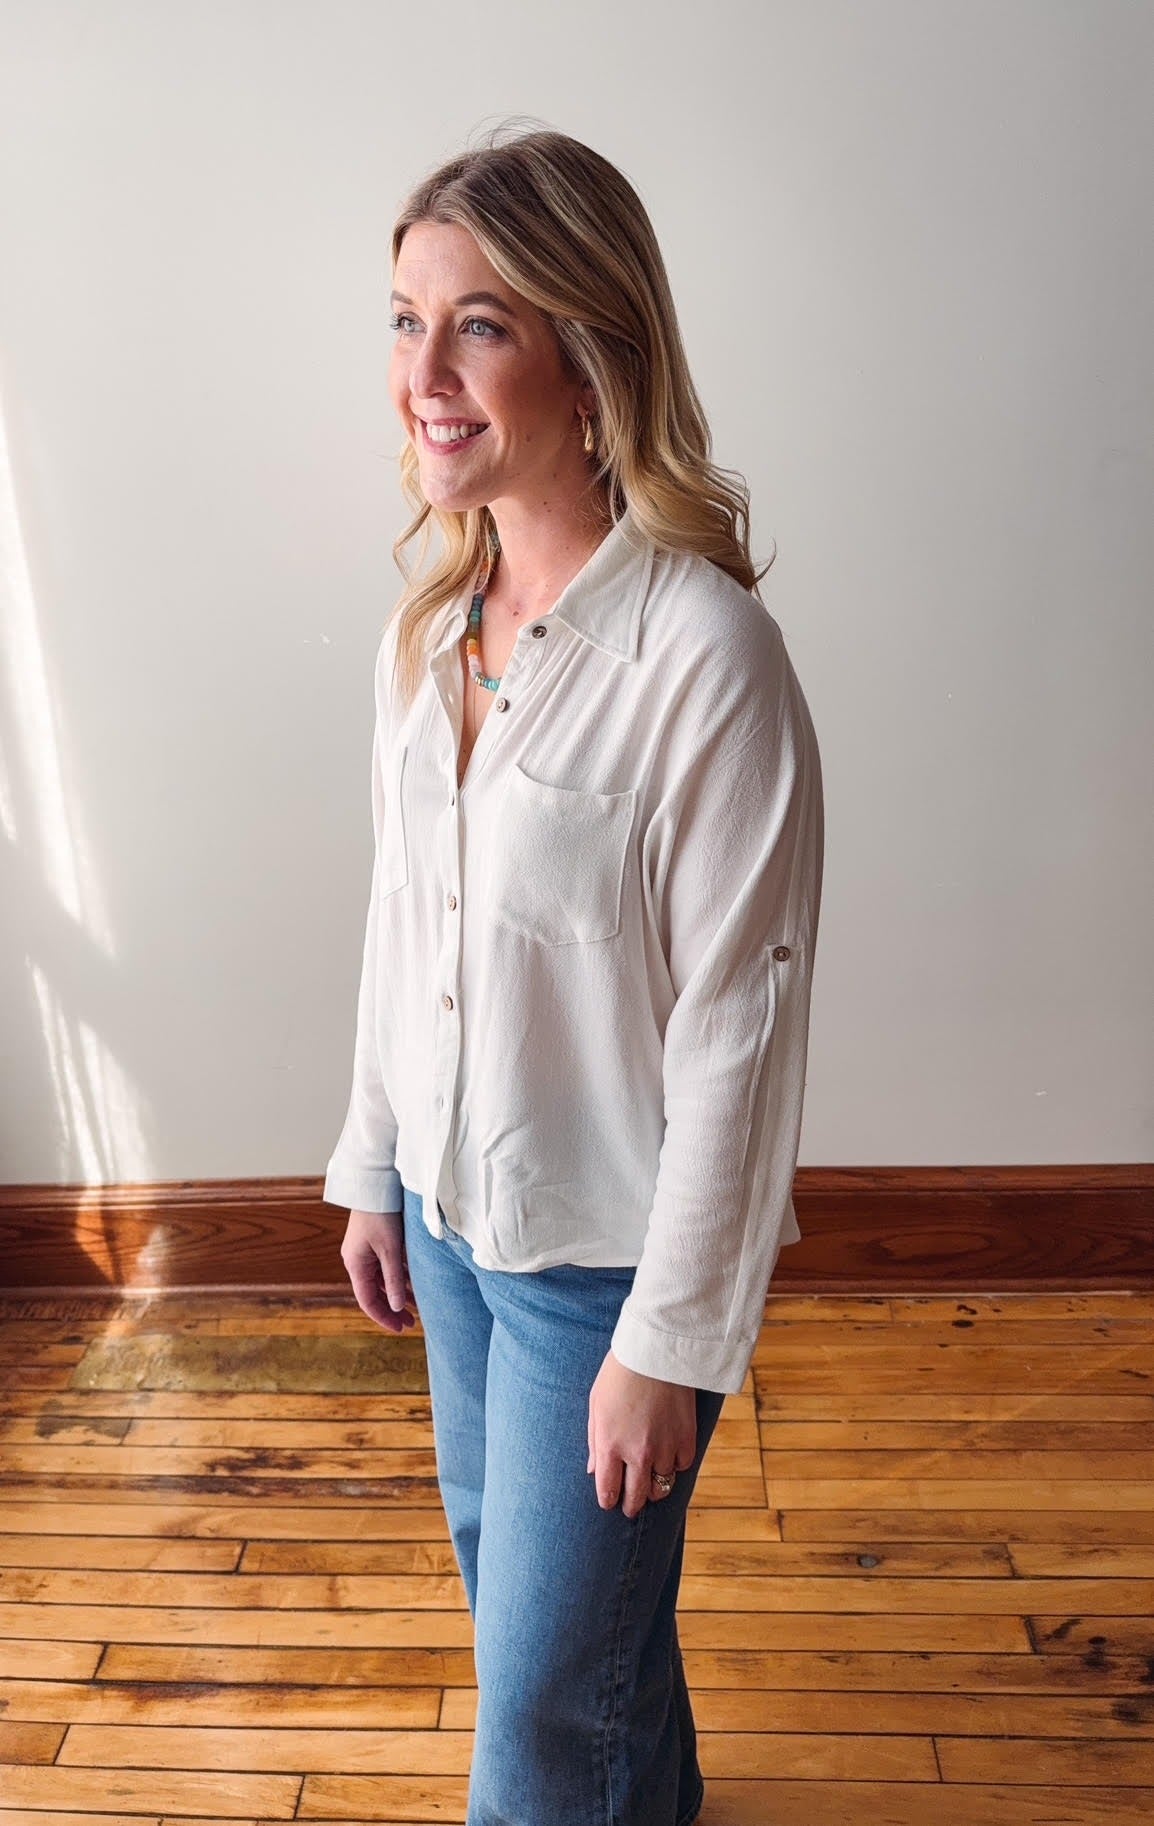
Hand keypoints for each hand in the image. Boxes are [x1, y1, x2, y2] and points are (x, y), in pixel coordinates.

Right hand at [340, 1208, 416, 1333]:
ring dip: (397, 1293)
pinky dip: (398, 1278)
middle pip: (374, 1292)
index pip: (368, 1301)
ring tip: (416, 1306)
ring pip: (381, 1280)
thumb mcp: (390, 1250)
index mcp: (355, 1264)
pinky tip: (413, 1284)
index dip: (383, 1317)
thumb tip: (396, 1307)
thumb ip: (394, 1280)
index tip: (400, 1328)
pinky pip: (385, 1267)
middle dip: (392, 1308)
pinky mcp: (374, 1242)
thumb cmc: (381, 1214)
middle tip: (411, 1322)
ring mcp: (365, 1252)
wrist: (376, 1184)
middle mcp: (357, 1260)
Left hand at [587, 1348, 696, 1517]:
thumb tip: (593, 1470)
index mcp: (609, 1444)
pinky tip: (669, 1458)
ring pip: (662, 1487)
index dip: (608, 1501)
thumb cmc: (619, 1373)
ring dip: (655, 1488)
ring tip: (652, 1484)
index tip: (610, 1501)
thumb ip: (594, 1441)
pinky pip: (682, 1466)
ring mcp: (664, 1447)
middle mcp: (637, 1452)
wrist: (655, 1349)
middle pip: (636, 1497)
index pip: (608, 1490)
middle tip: (631, 1506)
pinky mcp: (686, 1437)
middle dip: (632, 1505)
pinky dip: (675, 1465)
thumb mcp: (596, 1404)